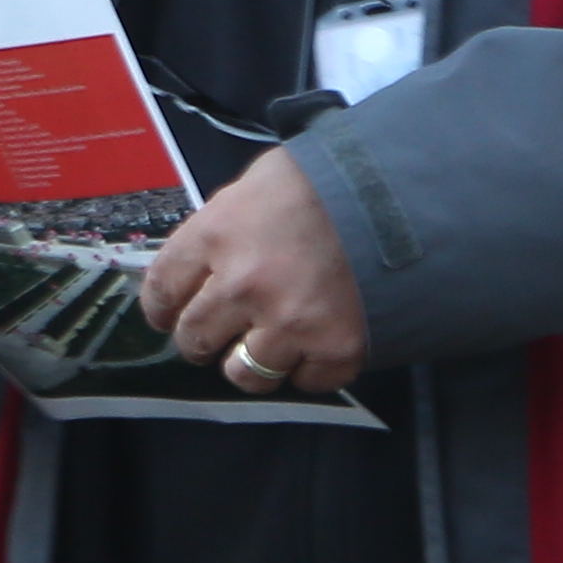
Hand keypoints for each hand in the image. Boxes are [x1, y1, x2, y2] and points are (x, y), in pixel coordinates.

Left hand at [146, 144, 369, 396]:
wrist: (401, 190)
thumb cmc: (324, 181)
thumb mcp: (253, 187)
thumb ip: (218, 230)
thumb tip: (196, 266)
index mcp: (216, 236)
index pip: (161, 291)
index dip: (162, 309)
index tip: (169, 315)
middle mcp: (243, 284)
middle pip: (194, 339)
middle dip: (201, 338)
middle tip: (217, 332)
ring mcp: (289, 321)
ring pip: (243, 373)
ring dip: (251, 362)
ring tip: (266, 343)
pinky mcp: (335, 348)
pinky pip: (306, 381)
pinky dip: (309, 367)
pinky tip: (315, 340)